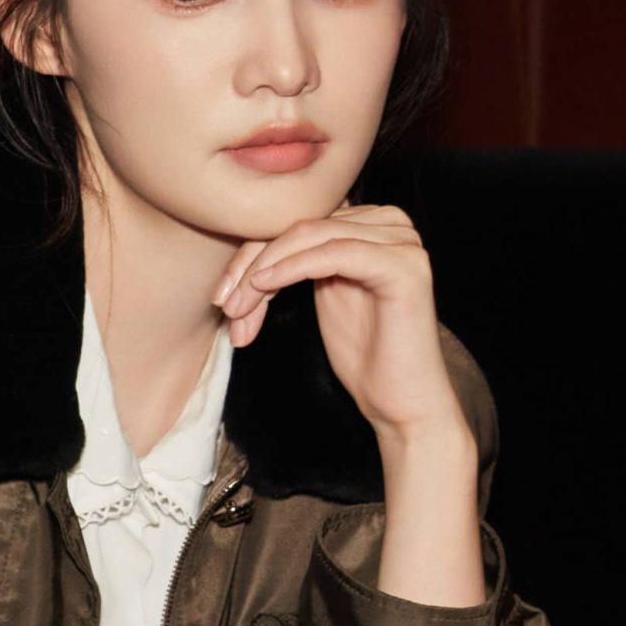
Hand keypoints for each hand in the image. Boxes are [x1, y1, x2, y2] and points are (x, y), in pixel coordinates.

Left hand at [212, 203, 466, 439]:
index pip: (299, 223)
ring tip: (237, 308)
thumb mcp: (323, 295)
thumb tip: (248, 247)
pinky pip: (334, 253)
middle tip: (225, 305)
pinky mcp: (403, 265)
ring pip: (312, 236)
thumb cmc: (365, 356)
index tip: (222, 296)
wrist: (401, 403)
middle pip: (302, 226)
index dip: (252, 253)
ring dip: (264, 271)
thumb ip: (300, 260)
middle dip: (252, 265)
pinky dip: (292, 268)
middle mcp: (390, 222)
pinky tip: (265, 287)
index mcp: (371, 224)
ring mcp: (401, 241)